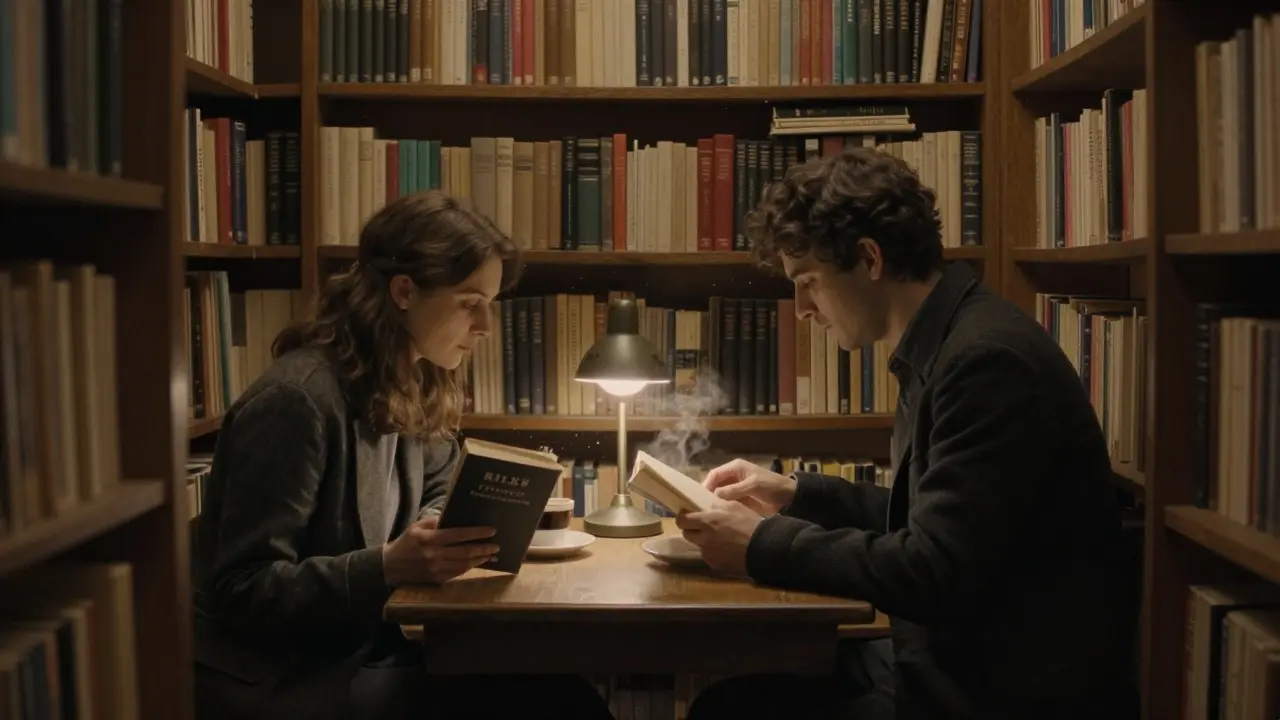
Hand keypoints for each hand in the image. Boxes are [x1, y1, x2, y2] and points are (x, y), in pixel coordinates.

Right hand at [382, 515, 497, 585]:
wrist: (390, 566)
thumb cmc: (406, 542)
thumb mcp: (417, 526)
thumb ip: (435, 521)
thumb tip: (456, 517)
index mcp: (428, 538)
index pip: (457, 534)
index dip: (476, 532)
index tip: (491, 530)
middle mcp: (432, 555)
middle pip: (464, 551)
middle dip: (483, 548)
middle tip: (496, 545)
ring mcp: (435, 569)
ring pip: (464, 564)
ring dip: (480, 559)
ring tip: (490, 553)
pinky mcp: (436, 579)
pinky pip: (458, 573)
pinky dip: (470, 567)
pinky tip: (477, 562)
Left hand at [675, 500, 764, 576]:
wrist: (764, 547)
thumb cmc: (750, 523)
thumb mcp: (734, 506)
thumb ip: (716, 505)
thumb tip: (706, 504)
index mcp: (707, 521)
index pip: (681, 520)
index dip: (683, 518)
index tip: (688, 516)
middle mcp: (704, 538)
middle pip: (686, 534)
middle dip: (692, 530)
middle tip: (703, 527)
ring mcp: (708, 553)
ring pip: (699, 546)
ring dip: (704, 542)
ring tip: (719, 539)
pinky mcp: (715, 565)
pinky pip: (709, 557)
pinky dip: (714, 553)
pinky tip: (727, 550)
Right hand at [703, 459, 796, 515]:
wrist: (790, 498)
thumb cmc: (772, 486)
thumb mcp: (753, 486)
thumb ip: (734, 490)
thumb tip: (714, 496)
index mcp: (736, 468)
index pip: (714, 474)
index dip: (706, 485)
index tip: (699, 498)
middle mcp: (734, 476)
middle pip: (715, 485)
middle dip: (708, 495)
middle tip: (701, 508)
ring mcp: (738, 488)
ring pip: (721, 495)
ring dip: (715, 503)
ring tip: (708, 514)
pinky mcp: (742, 499)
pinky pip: (728, 502)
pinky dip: (724, 508)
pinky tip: (719, 516)